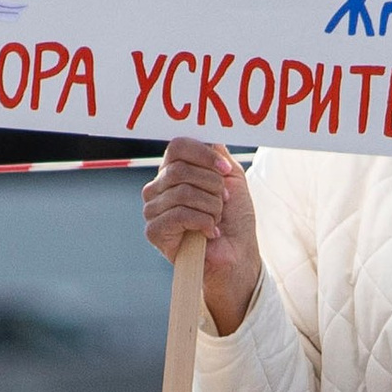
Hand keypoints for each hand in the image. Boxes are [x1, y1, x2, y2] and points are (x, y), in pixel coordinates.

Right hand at [144, 138, 261, 333]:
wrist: (238, 254)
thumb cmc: (234, 218)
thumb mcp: (231, 178)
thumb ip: (217, 155)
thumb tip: (206, 137)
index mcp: (174, 171)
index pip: (177, 147)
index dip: (203, 155)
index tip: (225, 171)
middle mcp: (159, 187)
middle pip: (180, 170)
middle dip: (212, 186)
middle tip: (223, 203)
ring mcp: (153, 209)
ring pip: (182, 192)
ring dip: (211, 207)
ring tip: (217, 219)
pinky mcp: (154, 230)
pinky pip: (179, 214)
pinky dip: (203, 222)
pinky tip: (210, 232)